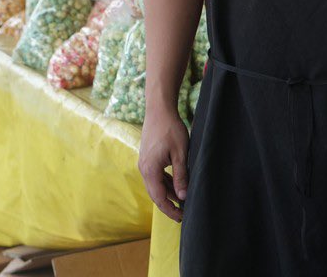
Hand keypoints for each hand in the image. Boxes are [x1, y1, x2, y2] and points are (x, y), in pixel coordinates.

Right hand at [138, 105, 188, 221]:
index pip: (159, 197)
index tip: (181, 217)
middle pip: (155, 193)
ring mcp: (144, 162)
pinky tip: (175, 183)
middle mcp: (143, 168)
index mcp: (150, 170)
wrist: (159, 109)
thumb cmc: (170, 128)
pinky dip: (164, 182)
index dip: (170, 210)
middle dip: (168, 204)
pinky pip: (155, 175)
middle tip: (182, 213)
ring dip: (167, 192)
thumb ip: (180, 176)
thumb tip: (182, 197)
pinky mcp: (147, 156)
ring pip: (155, 184)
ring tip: (181, 199)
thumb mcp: (180, 153)